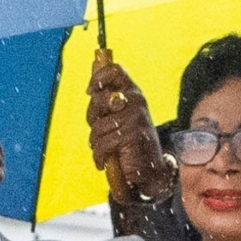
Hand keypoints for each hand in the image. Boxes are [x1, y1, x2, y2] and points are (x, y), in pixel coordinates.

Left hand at [88, 53, 168, 201]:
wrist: (150, 169)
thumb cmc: (129, 142)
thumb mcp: (118, 116)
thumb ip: (106, 100)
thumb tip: (93, 72)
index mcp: (132, 92)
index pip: (115, 70)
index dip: (98, 77)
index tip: (90, 91)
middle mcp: (136, 101)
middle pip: (99, 98)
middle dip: (92, 117)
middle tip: (98, 130)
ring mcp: (135, 117)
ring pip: (98, 126)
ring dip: (96, 142)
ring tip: (104, 150)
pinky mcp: (132, 135)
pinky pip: (103, 143)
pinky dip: (99, 156)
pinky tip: (104, 162)